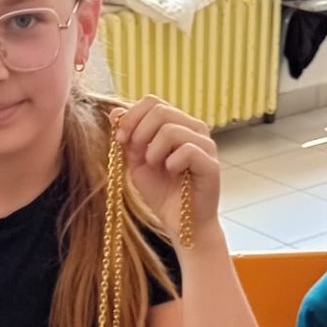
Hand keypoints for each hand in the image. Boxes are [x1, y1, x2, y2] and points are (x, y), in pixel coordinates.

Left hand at [114, 97, 221, 244]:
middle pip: (160, 110)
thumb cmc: (163, 194)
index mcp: (178, 124)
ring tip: (156, 166)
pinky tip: (172, 172)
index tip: (119, 138)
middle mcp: (195, 129)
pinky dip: (171, 162)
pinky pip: (187, 150)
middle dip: (139, 132)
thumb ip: (129, 139)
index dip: (131, 116)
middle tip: (136, 155)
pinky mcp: (211, 163)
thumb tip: (115, 112)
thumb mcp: (137, 163)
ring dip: (153, 150)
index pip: (153, 102)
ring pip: (171, 129)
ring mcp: (206, 144)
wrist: (182, 224)